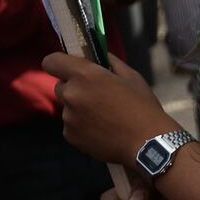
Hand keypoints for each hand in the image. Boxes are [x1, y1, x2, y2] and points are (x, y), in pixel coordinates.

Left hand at [43, 52, 178, 165]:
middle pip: (61, 86)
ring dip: (80, 109)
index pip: (51, 61)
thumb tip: (99, 56)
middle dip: (75, 88)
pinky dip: (83, 126)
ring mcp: (68, 117)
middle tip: (98, 96)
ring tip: (105, 118)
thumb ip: (111, 63)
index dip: (59, 63)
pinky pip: (72, 125)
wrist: (147, 143)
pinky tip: (103, 130)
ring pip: (68, 107)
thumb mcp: (132, 78)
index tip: (70, 68)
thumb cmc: (143, 107)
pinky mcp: (70, 135)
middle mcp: (71, 94)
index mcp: (85, 75)